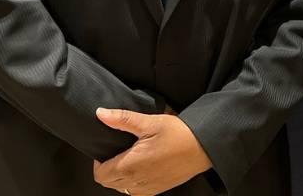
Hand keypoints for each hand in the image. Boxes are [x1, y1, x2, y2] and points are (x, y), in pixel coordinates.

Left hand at [93, 107, 211, 194]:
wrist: (204, 147)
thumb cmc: (178, 134)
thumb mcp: (149, 122)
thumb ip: (122, 119)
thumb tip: (101, 113)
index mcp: (130, 165)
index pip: (100, 175)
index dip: (98, 162)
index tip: (107, 149)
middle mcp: (137, 182)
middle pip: (109, 184)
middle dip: (107, 169)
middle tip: (118, 152)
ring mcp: (148, 188)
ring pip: (122, 189)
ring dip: (120, 178)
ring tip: (130, 159)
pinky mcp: (159, 189)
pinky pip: (137, 192)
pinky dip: (133, 183)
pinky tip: (142, 167)